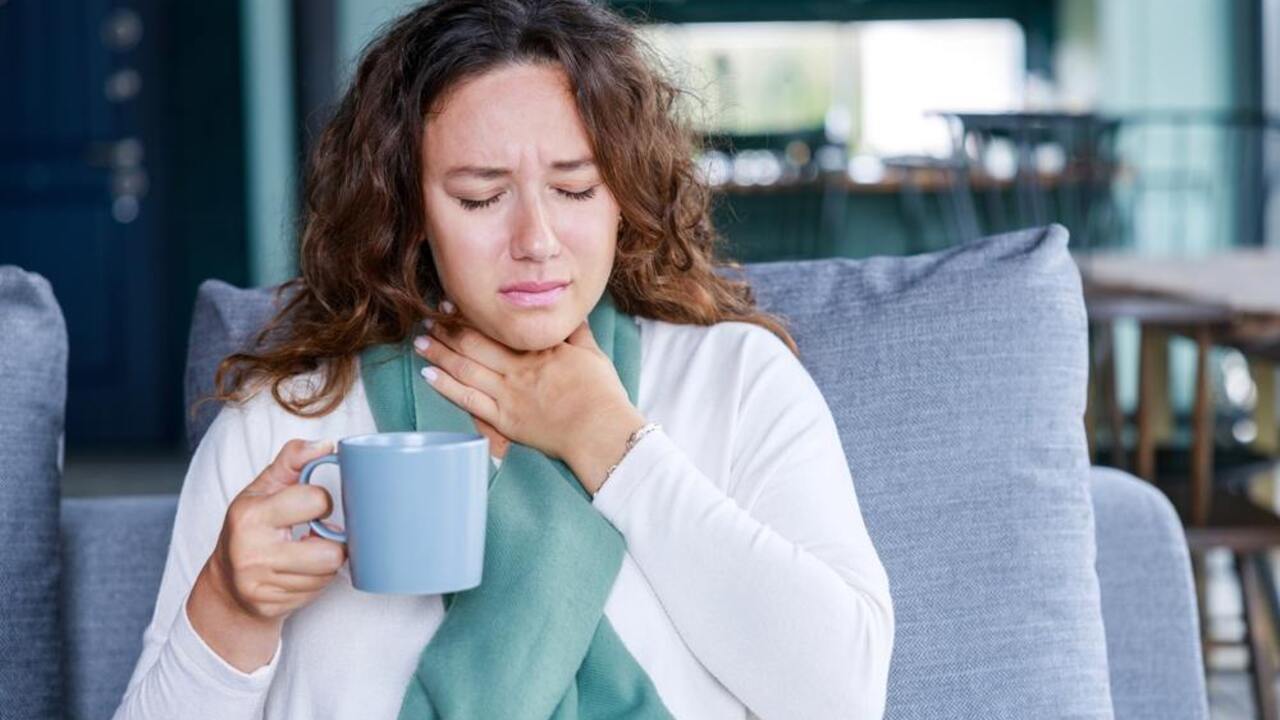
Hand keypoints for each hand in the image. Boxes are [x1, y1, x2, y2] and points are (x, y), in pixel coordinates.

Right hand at [206, 438, 347, 621]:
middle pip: (330, 551)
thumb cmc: (248, 528)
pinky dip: (317, 580)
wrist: (225, 586)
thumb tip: (326, 445)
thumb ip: (292, 461)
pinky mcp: (271, 606)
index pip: (314, 501)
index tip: (314, 505)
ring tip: (308, 552)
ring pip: (327, 572)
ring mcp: (261, 583)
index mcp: (252, 515)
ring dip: (326, 562)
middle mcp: (253, 551)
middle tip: (318, 534)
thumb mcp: (262, 489)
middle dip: (332, 542)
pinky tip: (301, 571)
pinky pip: (317, 590)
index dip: (323, 502)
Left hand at [415, 304, 646, 492]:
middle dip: (448, 330)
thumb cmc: (602, 395)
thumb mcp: (593, 355)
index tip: (454, 304)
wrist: (600, 430)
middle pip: (475, 343)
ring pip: (466, 367)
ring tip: (420, 342)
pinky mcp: (505, 419)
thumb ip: (577, 334)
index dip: (471, 315)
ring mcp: (509, 392)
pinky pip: (469, 400)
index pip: (498, 327)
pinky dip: (446, 387)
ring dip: (440, 353)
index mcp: (539, 349)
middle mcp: (518, 367)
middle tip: (428, 318)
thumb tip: (573, 315)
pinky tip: (428, 375)